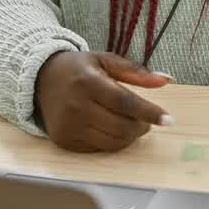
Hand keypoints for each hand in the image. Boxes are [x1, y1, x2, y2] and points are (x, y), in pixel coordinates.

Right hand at [35, 51, 172, 152]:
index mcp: (88, 82)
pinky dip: (112, 141)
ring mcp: (69, 126)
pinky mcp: (64, 140)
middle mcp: (76, 106)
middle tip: (148, 121)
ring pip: (112, 142)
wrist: (40, 79)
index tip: (168, 119)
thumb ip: (136, 71)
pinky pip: (99, 148)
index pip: (125, 102)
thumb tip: (165, 80)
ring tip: (133, 124)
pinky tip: (111, 128)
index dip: (149, 112)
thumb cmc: (78, 69)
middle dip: (142, 126)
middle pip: (121, 126)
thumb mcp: (105, 61)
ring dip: (130, 136)